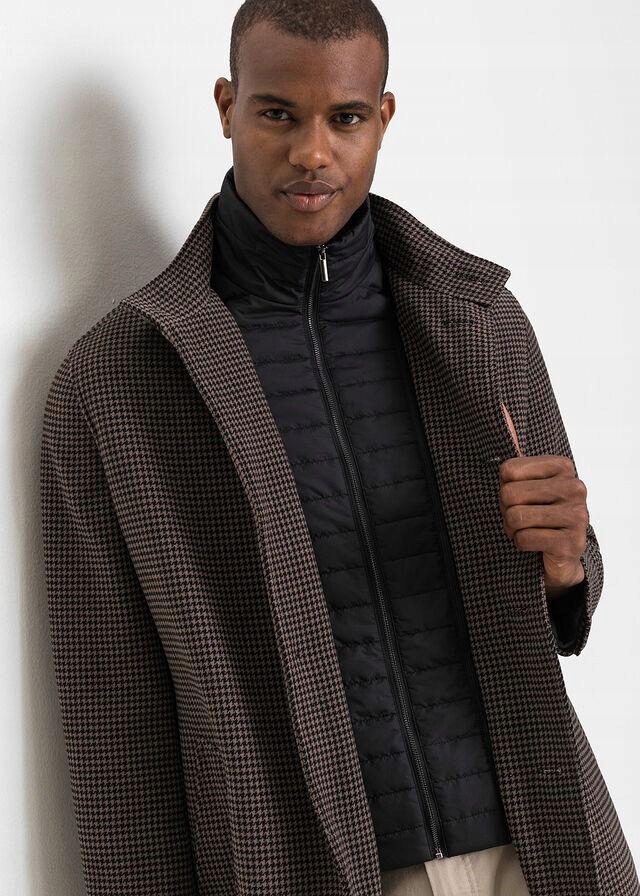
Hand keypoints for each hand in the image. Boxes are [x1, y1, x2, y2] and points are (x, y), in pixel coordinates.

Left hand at [498, 404, 587, 597]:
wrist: (558, 555)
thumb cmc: (535, 513)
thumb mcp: (524, 482)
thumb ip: (514, 452)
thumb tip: (500, 407)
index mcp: (562, 466)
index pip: (507, 471)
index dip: (503, 488)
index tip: (519, 497)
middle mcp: (575, 486)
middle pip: (509, 494)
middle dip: (506, 511)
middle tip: (520, 518)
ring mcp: (578, 515)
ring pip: (515, 517)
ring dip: (512, 529)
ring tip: (527, 531)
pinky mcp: (571, 542)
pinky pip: (524, 539)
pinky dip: (521, 545)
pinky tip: (535, 545)